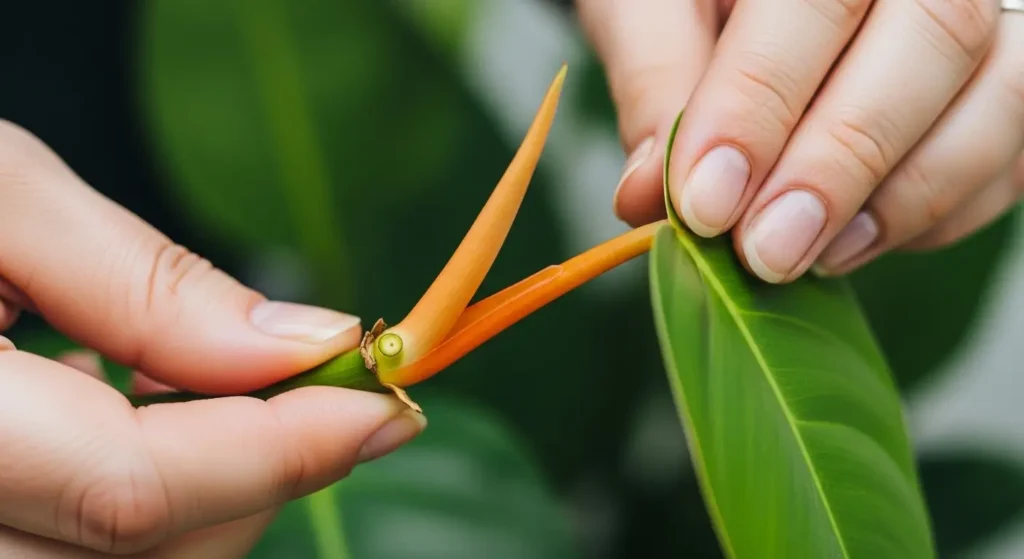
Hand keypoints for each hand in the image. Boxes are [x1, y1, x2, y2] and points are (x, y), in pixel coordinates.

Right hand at [0, 120, 424, 556]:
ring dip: (210, 495)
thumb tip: (307, 346)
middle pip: (135, 554)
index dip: (282, 448)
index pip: (129, 490)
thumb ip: (144, 283)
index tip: (388, 401)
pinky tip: (142, 420)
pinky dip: (141, 507)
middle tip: (323, 387)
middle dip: (261, 475)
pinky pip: (72, 557)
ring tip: (212, 389)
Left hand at [579, 0, 1023, 281]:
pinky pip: (1014, 151)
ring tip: (809, 256)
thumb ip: (654, 80)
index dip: (760, 107)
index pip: (815, 2)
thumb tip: (652, 194)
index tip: (705, 203)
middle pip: (933, 38)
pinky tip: (853, 241)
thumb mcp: (650, 8)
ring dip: (903, 198)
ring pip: (998, 97)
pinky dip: (942, 212)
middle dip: (841, 162)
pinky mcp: (1004, 75)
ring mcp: (991, 11)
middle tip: (764, 252)